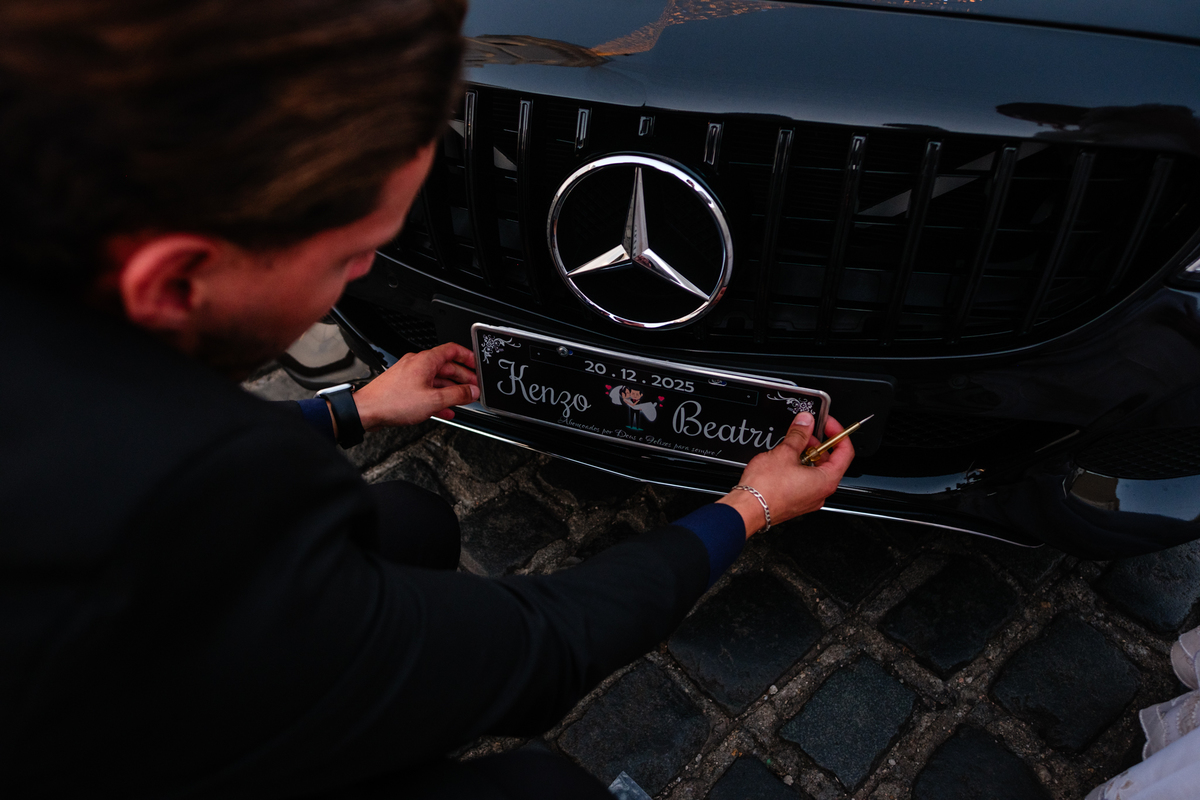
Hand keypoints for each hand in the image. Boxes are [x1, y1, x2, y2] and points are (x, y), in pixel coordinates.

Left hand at [350, 342, 478, 428]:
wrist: (367, 411)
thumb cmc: (393, 401)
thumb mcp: (433, 400)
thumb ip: (457, 395)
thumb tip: (472, 392)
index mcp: (426, 361)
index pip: (452, 350)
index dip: (468, 356)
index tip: (477, 365)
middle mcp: (417, 364)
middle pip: (446, 366)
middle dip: (462, 378)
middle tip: (473, 388)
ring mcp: (409, 375)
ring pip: (436, 379)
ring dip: (450, 390)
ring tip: (461, 401)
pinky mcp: (403, 386)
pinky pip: (426, 388)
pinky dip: (437, 397)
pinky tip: (444, 410)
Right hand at [716, 412, 854, 538]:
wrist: (748, 509)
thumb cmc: (766, 489)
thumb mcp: (784, 453)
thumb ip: (799, 435)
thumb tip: (805, 423)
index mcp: (826, 480)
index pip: (845, 452)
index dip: (838, 433)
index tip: (827, 424)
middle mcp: (820, 492)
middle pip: (830, 462)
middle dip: (818, 444)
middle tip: (805, 432)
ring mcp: (808, 499)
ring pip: (815, 471)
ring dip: (806, 455)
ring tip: (790, 446)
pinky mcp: (795, 501)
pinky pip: (803, 481)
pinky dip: (798, 468)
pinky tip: (783, 461)